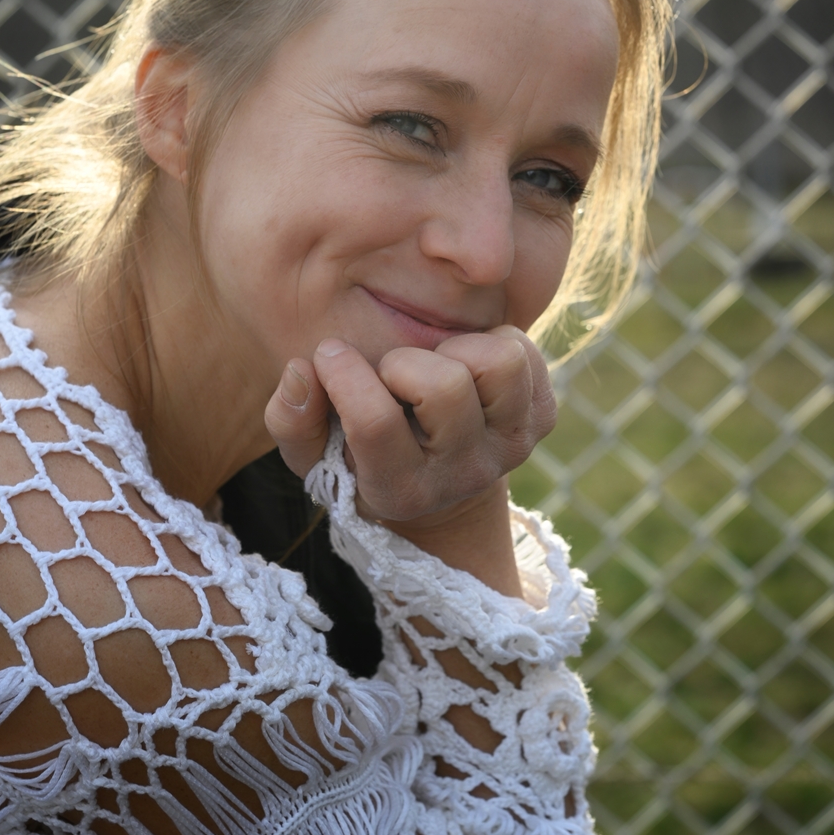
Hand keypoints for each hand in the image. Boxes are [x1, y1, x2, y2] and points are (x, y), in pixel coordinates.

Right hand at [264, 327, 555, 524]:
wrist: (441, 492)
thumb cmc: (361, 461)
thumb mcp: (314, 456)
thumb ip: (292, 418)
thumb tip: (303, 369)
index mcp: (401, 492)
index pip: (376, 424)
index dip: (345, 374)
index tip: (329, 353)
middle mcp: (464, 475)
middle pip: (444, 387)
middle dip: (404, 363)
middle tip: (390, 372)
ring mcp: (511, 448)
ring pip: (498, 363)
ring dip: (457, 349)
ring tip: (433, 364)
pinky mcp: (541, 421)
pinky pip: (525, 352)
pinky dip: (491, 342)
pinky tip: (465, 364)